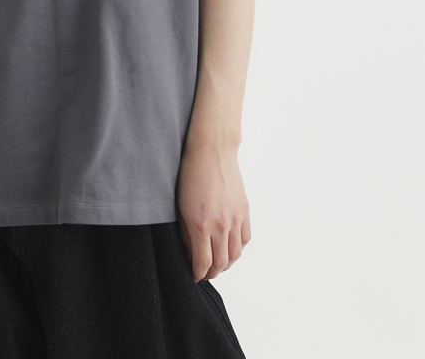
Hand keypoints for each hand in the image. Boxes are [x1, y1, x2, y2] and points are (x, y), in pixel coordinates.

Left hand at [175, 143, 250, 281]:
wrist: (212, 150)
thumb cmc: (190, 173)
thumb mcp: (180, 205)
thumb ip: (185, 232)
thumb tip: (189, 251)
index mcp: (201, 225)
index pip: (203, 263)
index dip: (199, 274)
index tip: (194, 275)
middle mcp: (221, 225)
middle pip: (221, 263)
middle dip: (212, 273)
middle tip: (205, 273)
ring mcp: (235, 218)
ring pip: (235, 255)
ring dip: (226, 264)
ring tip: (217, 263)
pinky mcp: (244, 210)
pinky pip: (245, 239)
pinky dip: (238, 249)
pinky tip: (230, 248)